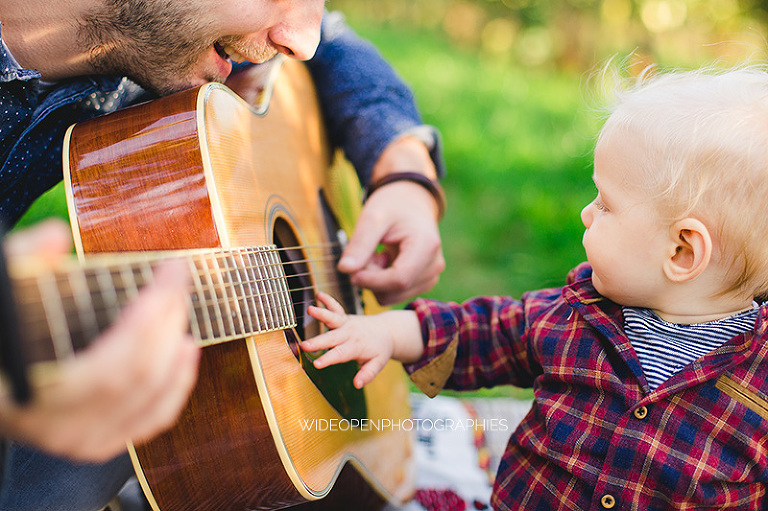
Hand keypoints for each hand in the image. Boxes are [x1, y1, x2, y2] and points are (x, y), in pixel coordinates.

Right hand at [0, 220, 199, 461]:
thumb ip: (21, 262)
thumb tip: (54, 237)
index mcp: (37, 392)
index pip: (118, 357)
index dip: (156, 308)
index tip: (173, 268)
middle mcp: (60, 426)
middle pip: (141, 374)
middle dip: (169, 321)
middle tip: (179, 282)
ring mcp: (79, 440)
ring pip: (150, 402)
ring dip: (178, 354)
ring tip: (186, 316)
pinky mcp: (92, 442)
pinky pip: (147, 420)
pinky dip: (174, 387)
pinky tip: (184, 355)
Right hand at [302, 292, 421, 387]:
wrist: (387, 330)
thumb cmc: (380, 350)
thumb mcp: (378, 363)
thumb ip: (367, 374)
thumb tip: (357, 384)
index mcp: (356, 347)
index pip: (340, 354)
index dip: (328, 359)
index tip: (317, 364)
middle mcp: (350, 334)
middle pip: (332, 338)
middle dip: (318, 342)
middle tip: (304, 346)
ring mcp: (346, 323)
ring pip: (333, 318)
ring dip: (322, 314)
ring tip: (310, 309)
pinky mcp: (344, 317)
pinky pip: (336, 307)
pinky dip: (328, 300)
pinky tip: (318, 294)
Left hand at [338, 137, 444, 304]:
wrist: (410, 202)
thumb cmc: (392, 206)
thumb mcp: (372, 218)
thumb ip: (360, 244)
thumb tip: (344, 270)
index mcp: (426, 246)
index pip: (399, 279)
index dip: (371, 280)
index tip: (351, 272)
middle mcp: (434, 265)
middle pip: (395, 290)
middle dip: (372, 278)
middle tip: (365, 254)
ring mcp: (431, 275)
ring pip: (394, 295)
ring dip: (376, 280)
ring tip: (376, 255)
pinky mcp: (424, 282)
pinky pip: (396, 294)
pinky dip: (383, 283)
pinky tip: (383, 262)